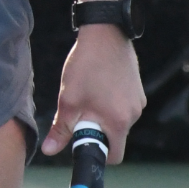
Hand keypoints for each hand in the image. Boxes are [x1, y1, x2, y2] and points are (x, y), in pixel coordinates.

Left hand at [42, 24, 145, 162]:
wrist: (105, 32)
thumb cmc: (86, 66)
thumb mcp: (69, 100)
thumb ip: (61, 129)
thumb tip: (49, 151)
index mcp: (120, 122)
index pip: (114, 155)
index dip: (96, 152)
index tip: (81, 141)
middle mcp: (135, 114)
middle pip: (115, 136)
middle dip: (95, 129)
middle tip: (79, 112)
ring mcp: (138, 100)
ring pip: (117, 119)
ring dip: (101, 114)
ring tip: (87, 93)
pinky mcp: (137, 88)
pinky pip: (122, 105)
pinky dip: (109, 102)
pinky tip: (97, 83)